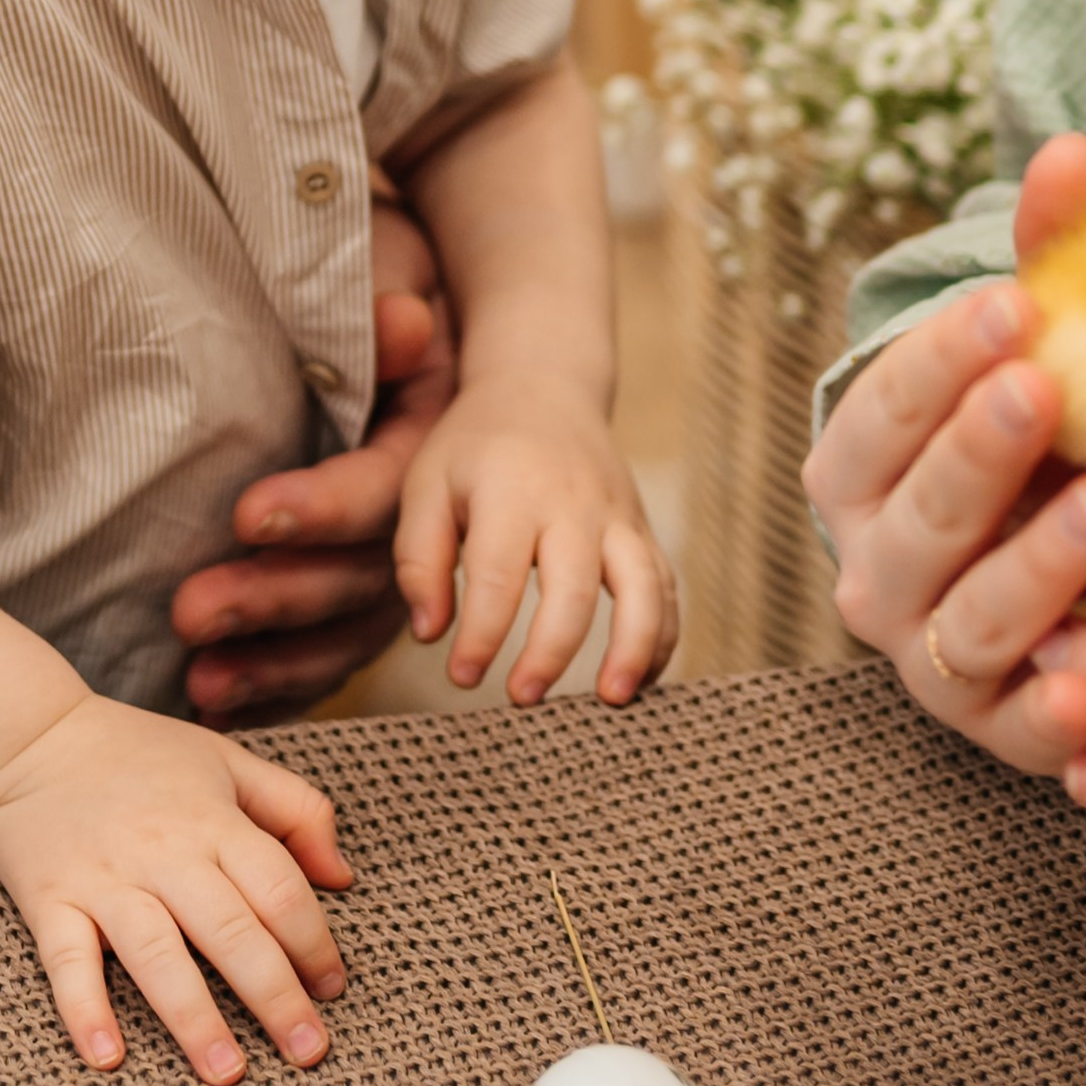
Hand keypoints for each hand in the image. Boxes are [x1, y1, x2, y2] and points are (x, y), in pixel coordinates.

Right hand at [0, 692, 351, 1079]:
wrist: (33, 738)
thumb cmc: (142, 756)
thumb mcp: (229, 762)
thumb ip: (296, 810)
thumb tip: (343, 877)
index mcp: (212, 818)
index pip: (276, 885)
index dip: (312, 940)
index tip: (334, 989)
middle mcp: (162, 850)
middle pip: (228, 928)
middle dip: (273, 995)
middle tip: (308, 1053)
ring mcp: (104, 879)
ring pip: (156, 954)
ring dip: (193, 1017)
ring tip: (227, 1072)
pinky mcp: (49, 901)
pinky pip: (66, 962)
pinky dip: (85, 1009)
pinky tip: (109, 1058)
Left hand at [171, 200, 453, 726]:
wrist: (405, 299)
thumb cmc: (383, 282)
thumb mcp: (390, 273)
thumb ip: (383, 309)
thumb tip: (403, 321)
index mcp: (435, 440)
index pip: (383, 490)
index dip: (321, 508)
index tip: (244, 515)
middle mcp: (429, 516)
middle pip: (363, 577)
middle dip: (276, 598)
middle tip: (190, 610)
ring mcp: (399, 565)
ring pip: (348, 632)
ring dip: (274, 663)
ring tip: (198, 679)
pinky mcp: (360, 591)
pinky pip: (328, 652)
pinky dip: (279, 686)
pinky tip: (215, 703)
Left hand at [394, 373, 676, 706]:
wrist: (542, 385)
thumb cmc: (474, 446)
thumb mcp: (425, 483)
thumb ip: (419, 558)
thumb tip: (432, 634)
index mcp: (511, 489)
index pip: (498, 575)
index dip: (482, 634)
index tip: (462, 676)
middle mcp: (573, 503)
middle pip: (574, 586)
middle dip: (551, 651)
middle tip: (521, 698)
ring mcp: (616, 516)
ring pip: (643, 586)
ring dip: (633, 647)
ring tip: (612, 701)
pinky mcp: (640, 530)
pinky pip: (666, 586)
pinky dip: (661, 636)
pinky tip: (638, 681)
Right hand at [802, 132, 1085, 774]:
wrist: (1081, 572)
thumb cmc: (1057, 443)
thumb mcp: (1055, 351)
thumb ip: (1057, 255)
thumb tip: (1073, 147)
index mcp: (859, 467)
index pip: (880, 407)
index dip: (940, 357)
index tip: (1017, 303)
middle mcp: (873, 563)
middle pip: (913, 513)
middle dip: (975, 451)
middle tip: (1045, 388)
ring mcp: (929, 653)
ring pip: (962, 620)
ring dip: (1031, 568)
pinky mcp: (995, 729)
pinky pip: (1014, 733)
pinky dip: (1047, 719)